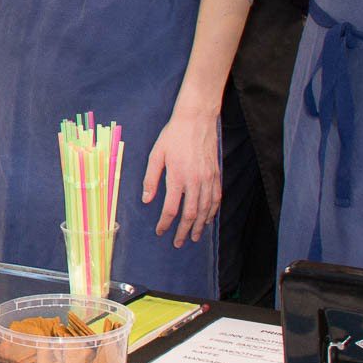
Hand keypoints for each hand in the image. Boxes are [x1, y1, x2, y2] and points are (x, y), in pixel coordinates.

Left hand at [142, 104, 221, 246]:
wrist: (197, 119)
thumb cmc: (173, 135)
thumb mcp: (156, 154)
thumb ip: (151, 179)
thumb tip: (146, 200)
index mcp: (178, 177)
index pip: (171, 209)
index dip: (165, 223)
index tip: (160, 231)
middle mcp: (195, 181)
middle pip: (191, 214)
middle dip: (184, 231)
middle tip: (179, 243)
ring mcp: (208, 178)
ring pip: (205, 209)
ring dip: (200, 226)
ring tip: (195, 237)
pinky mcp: (216, 174)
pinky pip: (216, 198)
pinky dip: (212, 211)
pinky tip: (208, 219)